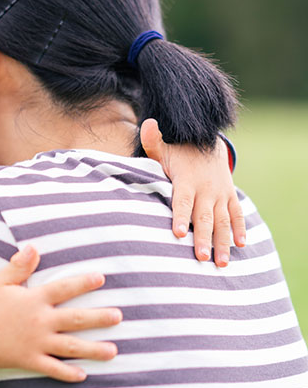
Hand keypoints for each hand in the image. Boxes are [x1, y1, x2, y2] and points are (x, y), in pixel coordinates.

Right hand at [0, 245, 120, 382]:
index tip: (101, 278)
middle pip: (75, 319)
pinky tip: (83, 374)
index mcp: (34, 300)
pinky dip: (67, 373)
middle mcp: (39, 321)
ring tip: (113, 351)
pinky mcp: (30, 360)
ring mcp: (36, 343)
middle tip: (118, 316)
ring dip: (93, 349)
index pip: (63, 288)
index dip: (83, 282)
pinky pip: (52, 368)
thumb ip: (18, 266)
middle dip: (99, 318)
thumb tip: (33, 247)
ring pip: (71, 347)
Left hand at [141, 118, 244, 266]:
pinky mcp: (230, 197)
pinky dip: (240, 228)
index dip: (180, 216)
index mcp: (186, 180)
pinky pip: (237, 214)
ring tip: (221, 263)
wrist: (208, 144)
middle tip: (200, 257)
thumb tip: (146, 124)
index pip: (182, 201)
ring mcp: (220, 194)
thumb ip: (153, 141)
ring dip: (223, 242)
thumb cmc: (178, 153)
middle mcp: (206, 189)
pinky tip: (241, 245)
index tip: (176, 234)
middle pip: (203, 216)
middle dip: (202, 237)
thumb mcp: (165, 148)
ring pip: (223, 221)